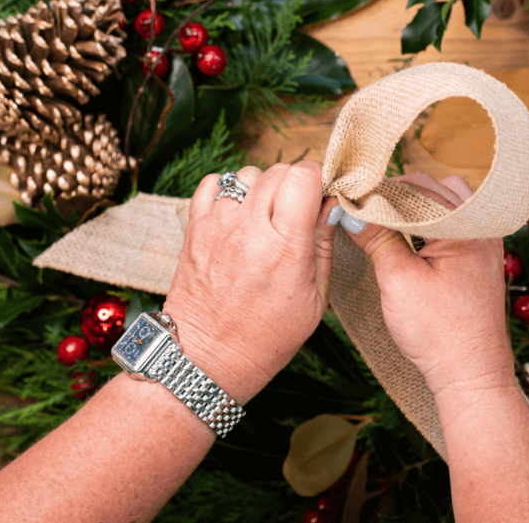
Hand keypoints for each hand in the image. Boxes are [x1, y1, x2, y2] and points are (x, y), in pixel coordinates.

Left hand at [163, 162, 334, 402]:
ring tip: (267, 216)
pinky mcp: (195, 227)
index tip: (322, 192)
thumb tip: (333, 204)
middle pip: (279, 170)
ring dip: (262, 187)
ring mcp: (218, 225)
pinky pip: (214, 183)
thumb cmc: (264, 337)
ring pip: (247, 174)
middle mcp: (249, 229)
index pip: (304, 177)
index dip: (318, 178)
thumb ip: (324, 245)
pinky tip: (239, 213)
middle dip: (295, 182)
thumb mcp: (314, 300)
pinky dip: (229, 190)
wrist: (205, 358)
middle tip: (298, 208)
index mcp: (284, 248)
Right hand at [339, 173, 514, 399]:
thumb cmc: (440, 333)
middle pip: (430, 188)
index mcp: (464, 226)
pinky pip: (454, 220)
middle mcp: (481, 225)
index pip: (414, 187)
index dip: (378, 192)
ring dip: (414, 205)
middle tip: (363, 209)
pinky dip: (429, 220)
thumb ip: (376, 237)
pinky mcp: (480, 255)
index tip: (351, 199)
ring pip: (443, 200)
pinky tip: (409, 237)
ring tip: (386, 222)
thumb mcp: (398, 280)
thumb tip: (350, 211)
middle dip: (394, 195)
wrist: (471, 374)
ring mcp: (485, 239)